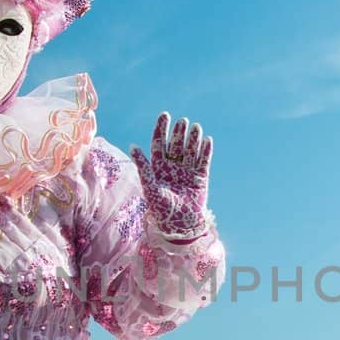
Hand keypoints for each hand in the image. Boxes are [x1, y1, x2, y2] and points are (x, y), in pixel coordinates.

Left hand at [130, 113, 211, 238]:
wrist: (180, 225)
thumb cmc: (162, 209)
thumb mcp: (150, 186)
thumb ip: (143, 166)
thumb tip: (132, 145)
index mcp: (158, 168)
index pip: (159, 143)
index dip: (161, 129)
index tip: (165, 115)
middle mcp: (172, 167)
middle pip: (175, 145)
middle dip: (179, 132)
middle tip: (182, 121)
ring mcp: (187, 171)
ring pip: (190, 150)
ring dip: (193, 139)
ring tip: (195, 127)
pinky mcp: (201, 177)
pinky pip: (203, 161)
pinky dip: (205, 151)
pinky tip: (207, 140)